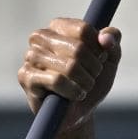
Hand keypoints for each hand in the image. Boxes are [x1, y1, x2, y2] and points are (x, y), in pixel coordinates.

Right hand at [19, 17, 121, 131]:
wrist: (80, 112)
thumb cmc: (92, 81)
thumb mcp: (109, 59)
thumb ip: (112, 39)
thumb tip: (106, 38)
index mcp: (58, 26)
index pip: (83, 30)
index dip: (99, 49)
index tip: (100, 60)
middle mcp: (40, 37)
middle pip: (78, 48)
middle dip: (94, 69)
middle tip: (92, 78)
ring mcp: (30, 56)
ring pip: (69, 66)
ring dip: (85, 82)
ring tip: (83, 88)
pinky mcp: (25, 76)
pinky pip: (57, 81)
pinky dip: (73, 91)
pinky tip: (74, 96)